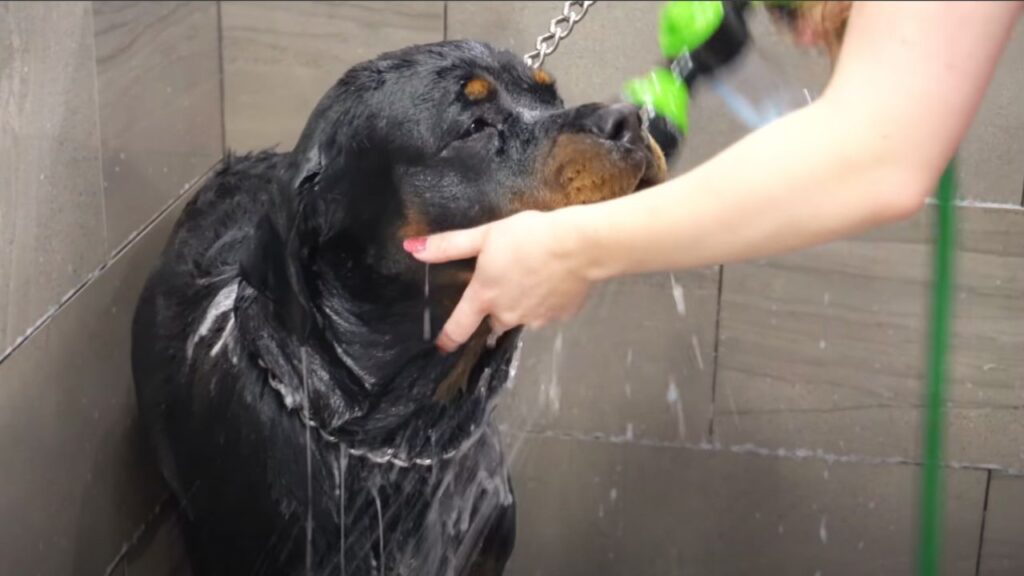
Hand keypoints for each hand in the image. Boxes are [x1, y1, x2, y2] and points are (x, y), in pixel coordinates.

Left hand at [404, 210, 591, 352]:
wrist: (578, 245)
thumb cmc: (529, 236)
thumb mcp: (486, 235)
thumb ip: (449, 245)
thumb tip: (411, 248)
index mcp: (484, 297)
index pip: (458, 327)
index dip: (448, 339)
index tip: (442, 346)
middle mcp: (506, 315)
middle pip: (494, 321)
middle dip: (496, 309)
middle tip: (506, 284)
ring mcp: (534, 319)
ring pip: (521, 317)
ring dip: (522, 304)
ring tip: (533, 277)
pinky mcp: (559, 317)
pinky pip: (546, 313)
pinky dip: (546, 301)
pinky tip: (553, 281)